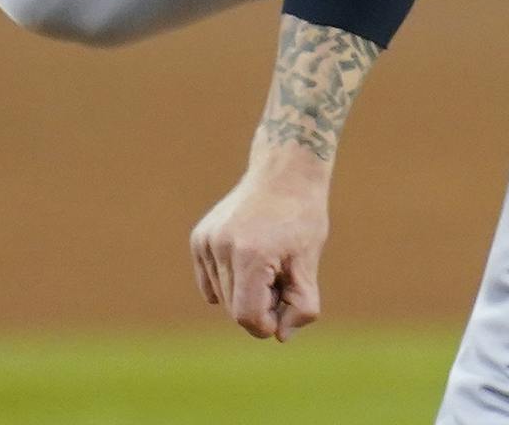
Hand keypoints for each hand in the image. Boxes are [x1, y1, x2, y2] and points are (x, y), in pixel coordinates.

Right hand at [188, 161, 330, 340]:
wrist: (284, 172)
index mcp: (251, 254)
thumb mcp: (310, 261)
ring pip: (221, 298)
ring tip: (267, 264)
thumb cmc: (302, 217)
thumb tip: (279, 336)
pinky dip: (230, 281)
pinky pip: (211, 282)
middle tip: (282, 277)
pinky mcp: (198, 238)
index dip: (268, 322)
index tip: (285, 306)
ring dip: (245, 293)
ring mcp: (206, 241)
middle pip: (234, 309)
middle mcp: (221, 247)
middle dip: (260, 305)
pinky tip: (249, 256)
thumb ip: (302, 305)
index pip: (248, 317)